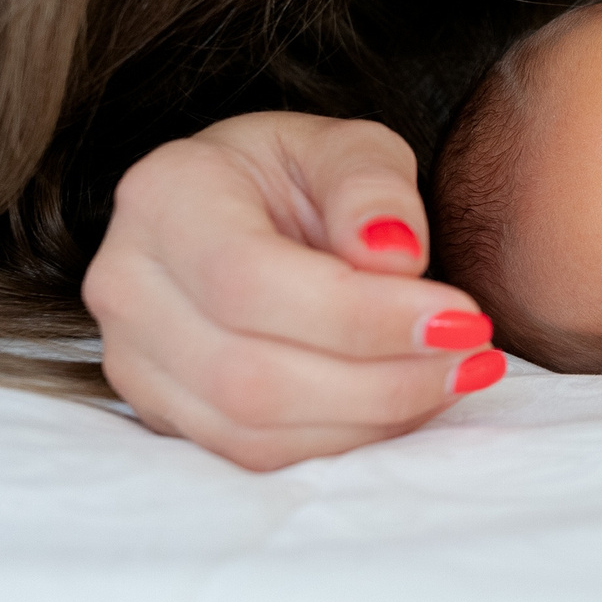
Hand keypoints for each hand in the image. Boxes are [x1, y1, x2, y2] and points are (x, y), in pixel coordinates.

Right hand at [82, 112, 502, 469]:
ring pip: (252, 428)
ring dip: (372, 418)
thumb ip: (372, 187)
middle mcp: (128, 283)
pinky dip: (345, 439)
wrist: (249, 207)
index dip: (362, 316)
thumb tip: (394, 256)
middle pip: (249, 372)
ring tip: (455, 376)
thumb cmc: (303, 174)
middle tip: (474, 356)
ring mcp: (134, 359)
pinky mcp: (164, 411)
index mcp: (164, 196)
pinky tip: (409, 402)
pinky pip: (254, 455)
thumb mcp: (349, 147)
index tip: (460, 317)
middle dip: (381, 379)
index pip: (251, 281)